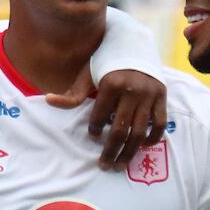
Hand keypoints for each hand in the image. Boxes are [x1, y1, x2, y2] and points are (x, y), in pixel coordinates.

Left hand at [50, 66, 165, 168]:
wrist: (134, 44)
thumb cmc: (105, 62)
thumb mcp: (87, 74)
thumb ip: (73, 93)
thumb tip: (48, 100)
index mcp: (111, 83)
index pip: (100, 117)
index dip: (94, 130)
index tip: (93, 136)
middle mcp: (132, 90)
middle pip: (120, 130)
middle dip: (111, 151)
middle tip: (104, 166)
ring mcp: (149, 94)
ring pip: (140, 132)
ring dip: (130, 152)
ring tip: (120, 164)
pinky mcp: (161, 96)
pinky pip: (159, 124)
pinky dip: (152, 138)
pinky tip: (142, 146)